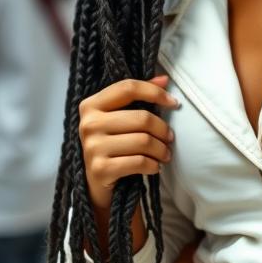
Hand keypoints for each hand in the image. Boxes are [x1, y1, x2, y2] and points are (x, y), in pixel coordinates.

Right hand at [79, 75, 178, 210]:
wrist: (97, 183)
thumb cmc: (114, 144)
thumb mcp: (120, 117)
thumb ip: (138, 96)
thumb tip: (164, 78)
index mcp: (91, 105)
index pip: (128, 88)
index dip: (155, 92)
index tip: (173, 103)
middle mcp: (88, 124)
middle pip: (141, 118)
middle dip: (163, 129)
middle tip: (169, 138)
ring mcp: (92, 147)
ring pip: (143, 141)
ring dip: (161, 149)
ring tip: (164, 153)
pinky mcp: (100, 169)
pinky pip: (139, 162)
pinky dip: (153, 165)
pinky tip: (155, 166)